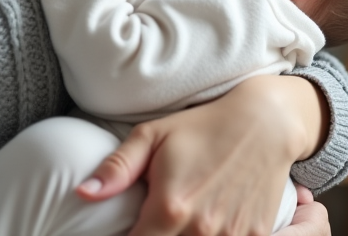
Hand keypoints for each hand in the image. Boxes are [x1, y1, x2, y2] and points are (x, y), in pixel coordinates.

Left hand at [77, 74, 324, 234]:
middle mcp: (201, 229)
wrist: (264, 123)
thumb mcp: (153, 136)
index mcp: (170, 207)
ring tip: (180, 219)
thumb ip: (117, 168)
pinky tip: (208, 223)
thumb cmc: (202, 126)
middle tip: (154, 222)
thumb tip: (83, 193)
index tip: (130, 228)